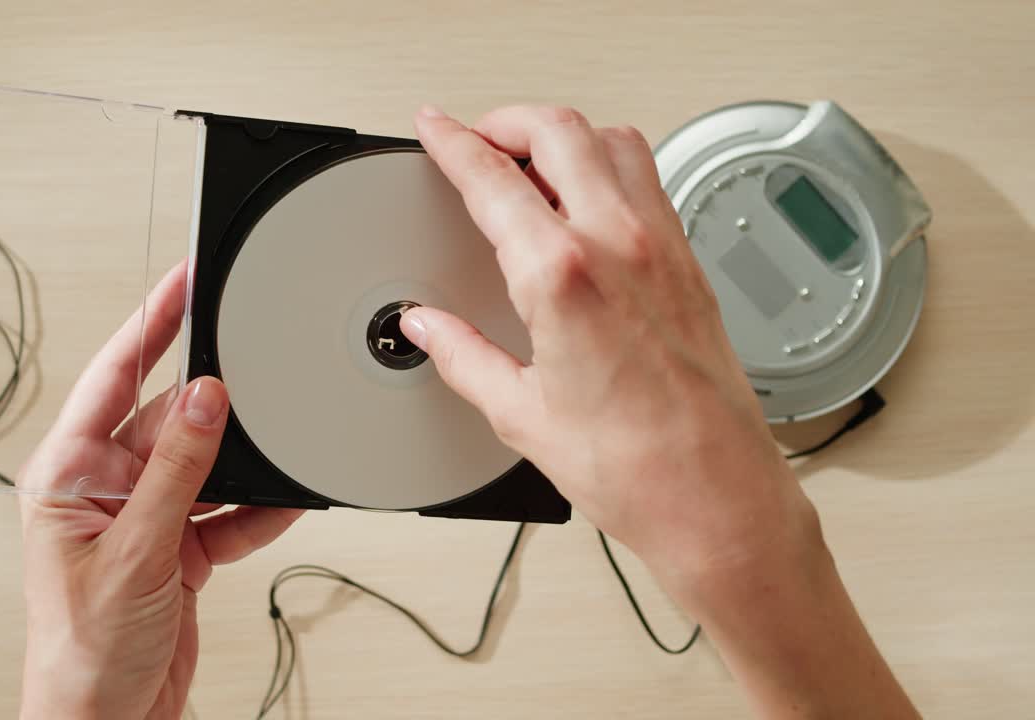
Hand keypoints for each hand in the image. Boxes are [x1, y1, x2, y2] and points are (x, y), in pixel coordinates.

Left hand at [17, 264, 302, 719]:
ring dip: (240, 463)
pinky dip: (255, 509)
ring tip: (275, 446)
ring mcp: (145, 518)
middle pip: (168, 420)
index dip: (149, 323)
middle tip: (254, 373)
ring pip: (204, 464)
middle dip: (212, 407)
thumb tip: (203, 397)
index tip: (183, 280)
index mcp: (68, 475)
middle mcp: (104, 489)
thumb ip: (176, 471)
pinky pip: (226, 512)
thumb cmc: (81, 654)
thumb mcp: (134, 551)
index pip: (112, 377)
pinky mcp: (178, 549)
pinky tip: (282, 498)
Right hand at [403, 105, 804, 580]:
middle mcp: (619, 245)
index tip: (434, 128)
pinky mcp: (690, 263)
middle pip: (559, 130)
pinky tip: (589, 197)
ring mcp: (663, 248)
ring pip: (614, 139)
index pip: (493, 178)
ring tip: (530, 158)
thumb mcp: (519, 413)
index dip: (451, 142)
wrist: (715, 497)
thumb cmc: (635, 468)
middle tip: (477, 136)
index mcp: (563, 278)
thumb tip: (427, 327)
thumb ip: (462, 355)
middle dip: (506, 120)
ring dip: (564, 133)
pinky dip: (609, 164)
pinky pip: (649, 179)